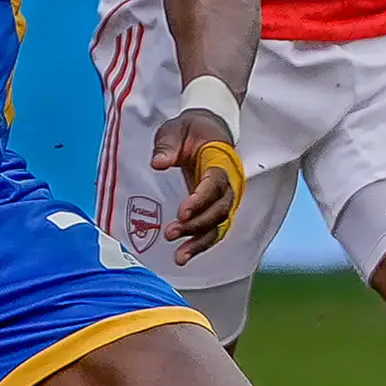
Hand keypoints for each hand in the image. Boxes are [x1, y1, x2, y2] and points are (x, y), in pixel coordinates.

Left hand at [147, 104, 244, 261]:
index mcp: (220, 162)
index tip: (182, 211)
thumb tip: (159, 163)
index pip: (215, 184)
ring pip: (217, 226)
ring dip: (199, 242)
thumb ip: (168, 145)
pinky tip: (183, 256)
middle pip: (219, 210)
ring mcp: (222, 198)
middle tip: (171, 232)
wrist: (207, 129)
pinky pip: (212, 230)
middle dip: (197, 225)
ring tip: (179, 257)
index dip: (201, 200)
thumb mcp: (175, 128)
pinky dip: (200, 245)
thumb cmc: (191, 129)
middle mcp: (227, 184)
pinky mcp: (213, 208)